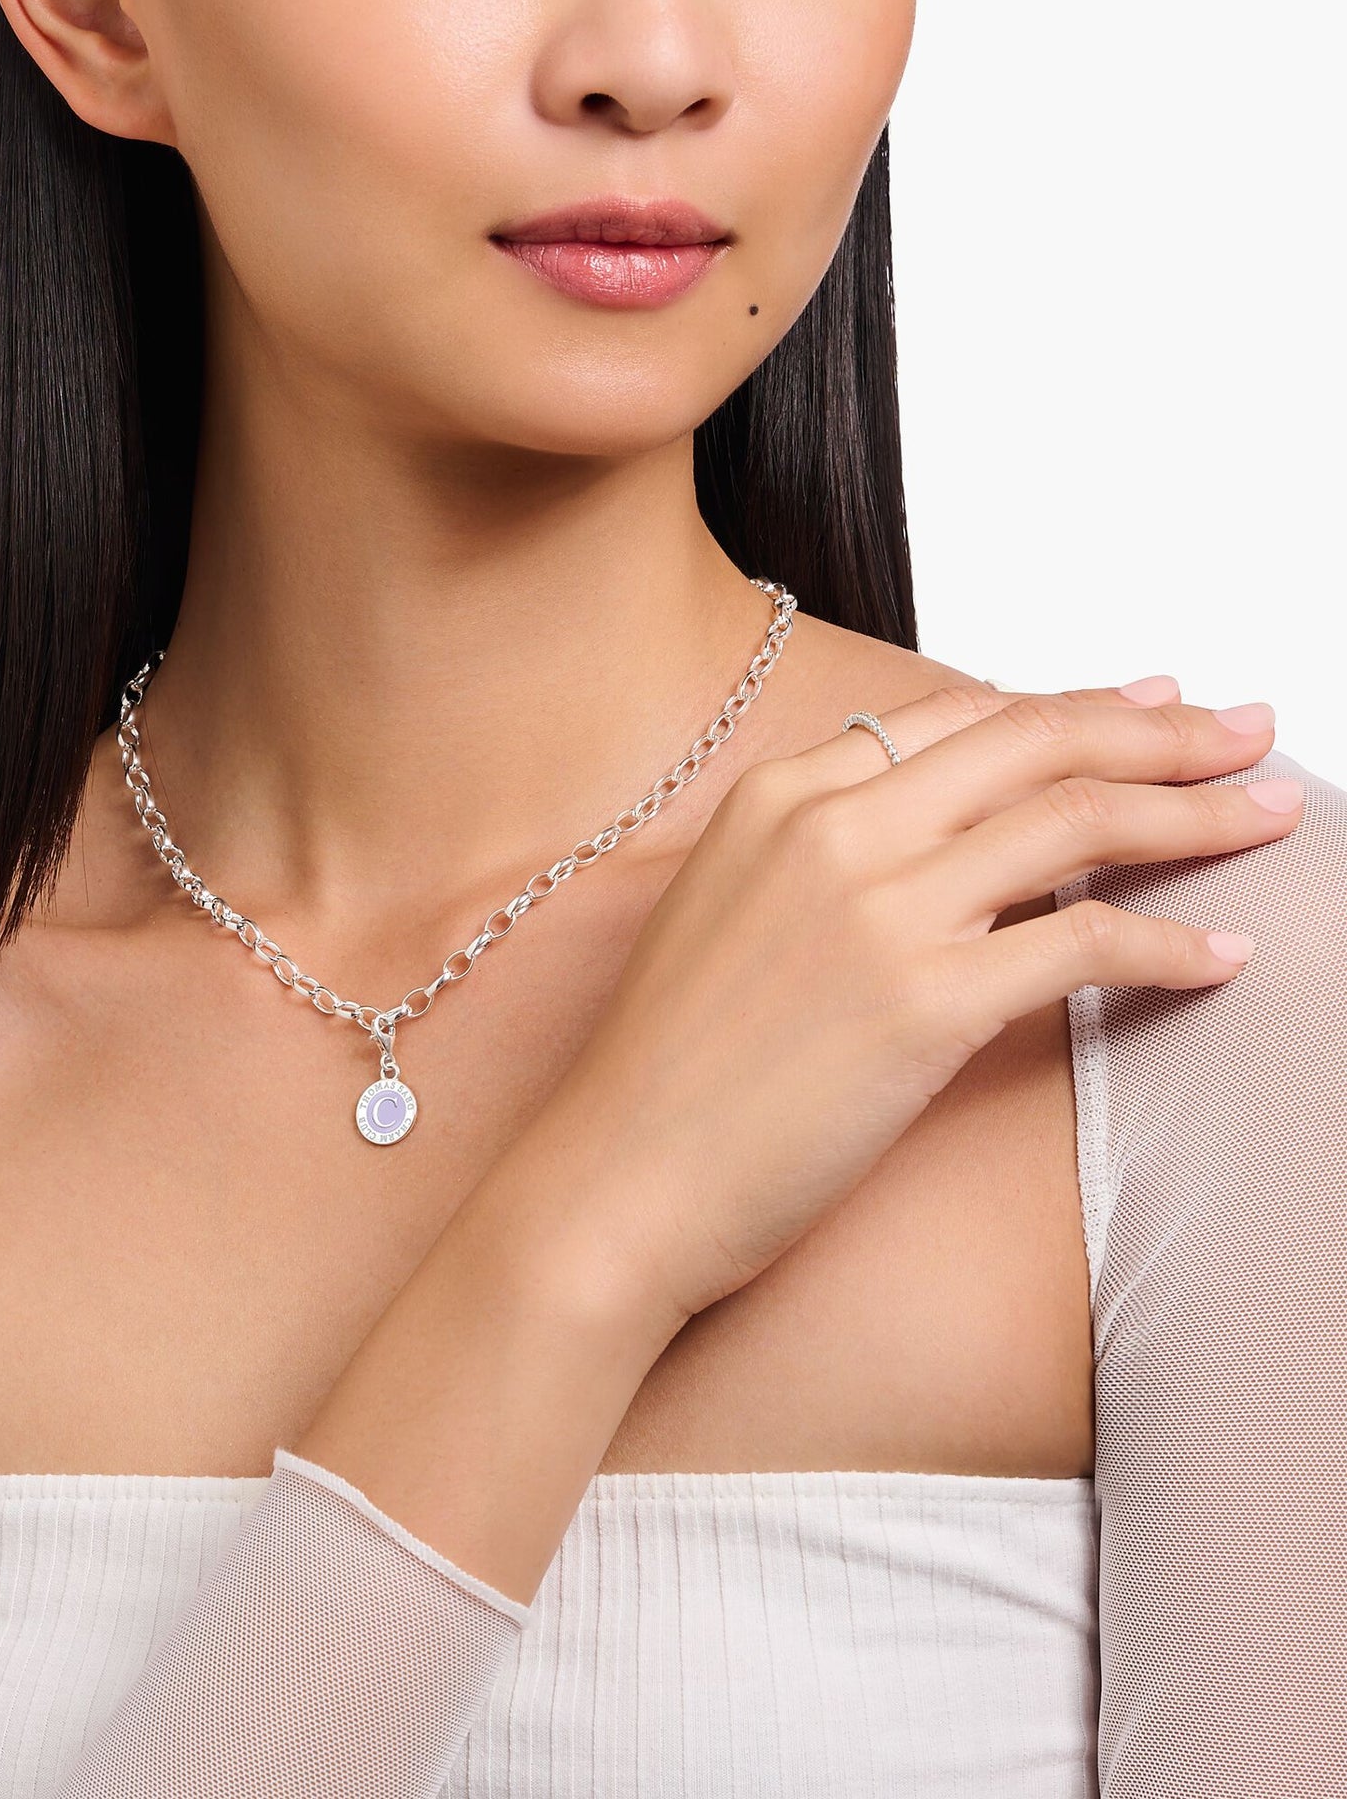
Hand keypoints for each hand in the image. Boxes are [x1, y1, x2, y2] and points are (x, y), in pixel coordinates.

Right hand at [551, 679, 1300, 1325]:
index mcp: (776, 796)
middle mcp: (830, 827)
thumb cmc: (663, 1073)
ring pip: (1076, 820)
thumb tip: (942, 849)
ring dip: (1194, 810)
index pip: (958, 719)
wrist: (612, 1179)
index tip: (1146, 702)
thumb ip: (820, 861)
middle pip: (1034, 741)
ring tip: (1270, 811)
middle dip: (1162, 727)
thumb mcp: (725, 919)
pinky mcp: (922, 1001)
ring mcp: (877, 908)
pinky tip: (1219, 954)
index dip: (1069, 704)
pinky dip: (1169, 942)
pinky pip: (1083, 941)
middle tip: (1249, 728)